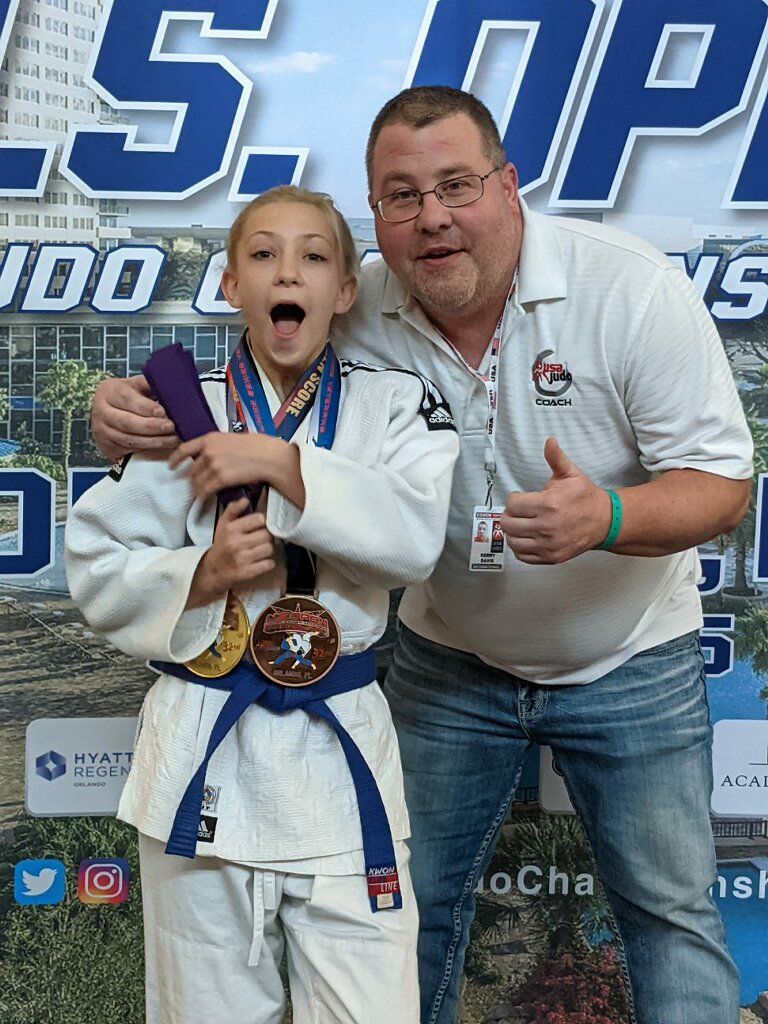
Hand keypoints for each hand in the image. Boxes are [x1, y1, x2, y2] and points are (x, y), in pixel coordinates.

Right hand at [91, 375, 176, 461]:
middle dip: (151, 426)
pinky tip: (163, 445)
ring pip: (128, 438)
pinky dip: (148, 448)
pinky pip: (129, 449)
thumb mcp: (135, 385)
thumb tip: (170, 384)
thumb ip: (149, 383)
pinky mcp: (107, 446)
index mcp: (109, 391)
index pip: (126, 399)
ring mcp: (102, 430)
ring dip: (153, 440)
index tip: (163, 412)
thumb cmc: (128, 396)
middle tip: (171, 426)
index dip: (146, 407)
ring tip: (173, 439)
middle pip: (126, 422)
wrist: (109, 413)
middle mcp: (101, 411)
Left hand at [169, 432, 281, 501]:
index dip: (175, 459)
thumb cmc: (256, 446)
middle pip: (192, 470)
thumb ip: (217, 445)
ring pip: (198, 482)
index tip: (171, 466)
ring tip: (200, 494)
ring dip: (198, 489)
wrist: (268, 456)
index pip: (184, 449)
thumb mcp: (231, 438)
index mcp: (210, 439)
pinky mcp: (221, 479)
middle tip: (194, 485)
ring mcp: (214, 465)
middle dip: (192, 479)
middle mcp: (209, 451)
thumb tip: (210, 454)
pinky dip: (203, 496)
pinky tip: (204, 499)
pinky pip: (206, 490)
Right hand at [189, 498, 275, 604]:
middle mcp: (236, 543)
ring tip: (260, 550)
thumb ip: (233, 510)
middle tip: (261, 539)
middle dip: (266, 537)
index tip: (258, 526)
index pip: (260, 519)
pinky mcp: (247, 573)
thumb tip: (245, 499)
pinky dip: (267, 563)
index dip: (262, 522)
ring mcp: (242, 559)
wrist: (212, 571)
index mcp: (231, 529)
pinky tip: (260, 561)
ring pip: (269, 549)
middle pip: (267, 535)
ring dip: (267, 549)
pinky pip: (268, 564)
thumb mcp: (223, 525)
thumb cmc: (221, 545)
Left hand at [500, 437, 611, 563]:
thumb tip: (549, 441)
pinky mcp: (551, 557)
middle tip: (517, 511)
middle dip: (509, 515)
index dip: (513, 499)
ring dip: (513, 532)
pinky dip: (520, 547)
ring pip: (512, 541)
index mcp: (549, 504)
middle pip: (508, 523)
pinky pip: (523, 556)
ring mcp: (548, 544)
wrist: (605, 521)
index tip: (519, 498)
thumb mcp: (571, 474)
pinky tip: (526, 537)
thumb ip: (556, 458)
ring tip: (521, 524)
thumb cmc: (586, 497)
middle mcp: (547, 526)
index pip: (512, 504)